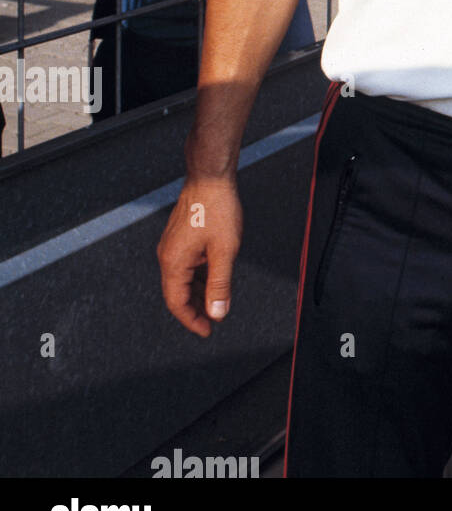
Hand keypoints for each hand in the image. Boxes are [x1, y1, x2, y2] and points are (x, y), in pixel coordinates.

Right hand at [157, 176, 242, 335]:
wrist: (210, 178)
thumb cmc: (216, 209)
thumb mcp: (224, 251)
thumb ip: (220, 285)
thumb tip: (217, 313)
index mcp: (173, 262)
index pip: (177, 303)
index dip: (192, 320)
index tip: (207, 331)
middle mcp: (167, 256)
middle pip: (177, 293)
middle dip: (195, 309)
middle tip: (213, 320)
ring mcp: (172, 246)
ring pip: (183, 279)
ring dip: (198, 292)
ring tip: (216, 302)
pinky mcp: (180, 238)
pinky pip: (186, 265)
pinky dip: (198, 276)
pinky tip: (213, 278)